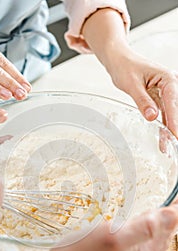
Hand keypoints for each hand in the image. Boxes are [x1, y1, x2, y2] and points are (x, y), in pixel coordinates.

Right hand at [38, 205, 177, 250]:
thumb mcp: (111, 241)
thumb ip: (142, 229)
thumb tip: (170, 216)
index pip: (167, 229)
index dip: (175, 211)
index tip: (177, 199)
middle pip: (161, 238)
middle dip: (169, 221)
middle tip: (172, 205)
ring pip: (148, 245)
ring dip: (157, 230)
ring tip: (158, 218)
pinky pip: (133, 249)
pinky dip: (139, 237)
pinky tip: (130, 234)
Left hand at [82, 8, 177, 137]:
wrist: (119, 61)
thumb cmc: (125, 67)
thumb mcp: (132, 85)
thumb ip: (142, 101)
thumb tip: (152, 116)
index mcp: (166, 78)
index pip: (173, 101)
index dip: (175, 119)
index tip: (176, 133)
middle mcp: (169, 85)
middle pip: (174, 110)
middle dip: (174, 127)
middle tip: (174, 143)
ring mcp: (165, 94)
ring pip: (169, 116)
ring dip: (168, 131)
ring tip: (167, 148)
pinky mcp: (159, 100)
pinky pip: (162, 116)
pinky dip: (162, 128)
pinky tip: (163, 141)